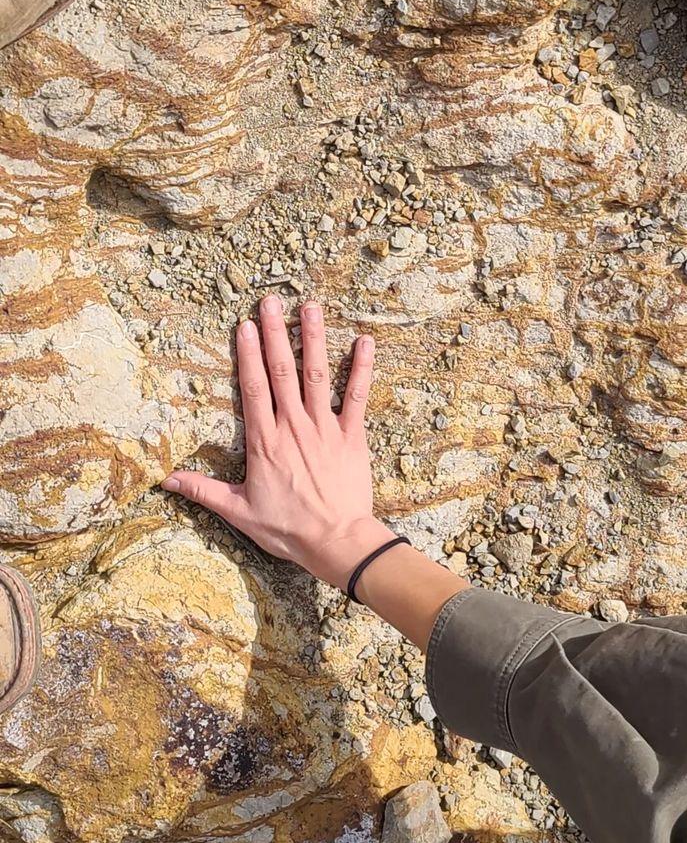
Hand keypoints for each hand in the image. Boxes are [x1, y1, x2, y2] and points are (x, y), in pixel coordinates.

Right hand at [163, 295, 395, 591]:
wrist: (336, 541)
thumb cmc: (287, 529)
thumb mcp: (239, 512)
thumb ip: (203, 490)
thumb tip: (165, 480)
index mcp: (265, 441)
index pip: (254, 389)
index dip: (249, 356)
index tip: (245, 326)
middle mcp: (294, 426)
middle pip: (282, 372)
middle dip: (276, 334)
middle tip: (271, 301)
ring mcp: (325, 428)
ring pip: (318, 375)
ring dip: (314, 338)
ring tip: (311, 307)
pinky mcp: (353, 436)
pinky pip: (357, 396)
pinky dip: (362, 367)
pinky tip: (365, 341)